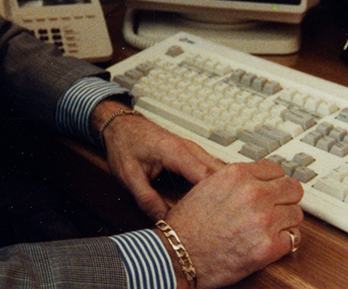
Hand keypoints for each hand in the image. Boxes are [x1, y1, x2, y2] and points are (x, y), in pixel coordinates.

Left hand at [96, 102, 223, 219]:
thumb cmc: (124, 145)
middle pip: (220, 173)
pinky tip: (215, 199)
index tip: (217, 218)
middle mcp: (189, 148)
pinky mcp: (192, 153)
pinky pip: (212, 168)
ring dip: (223, 188)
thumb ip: (146, 199)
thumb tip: (164, 221)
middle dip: (225, 195)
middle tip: (226, 219)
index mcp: (175, 152)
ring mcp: (193, 149)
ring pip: (219, 169)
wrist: (120, 125)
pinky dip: (217, 182)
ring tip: (225, 212)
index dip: (214, 199)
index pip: (206, 177)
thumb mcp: (129, 175)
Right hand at [163, 159, 303, 288]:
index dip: (275, 182)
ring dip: (285, 222)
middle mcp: (253, 193)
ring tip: (270, 229)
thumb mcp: (207, 186)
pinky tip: (269, 244)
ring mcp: (264, 219)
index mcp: (237, 175)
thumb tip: (254, 181)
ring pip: (296, 214)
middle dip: (285, 199)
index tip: (274, 189)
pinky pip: (293, 239)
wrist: (176, 254)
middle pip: (293, 189)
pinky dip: (284, 243)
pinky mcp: (269, 246)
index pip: (276, 169)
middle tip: (277, 209)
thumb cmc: (186, 225)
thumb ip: (235, 181)